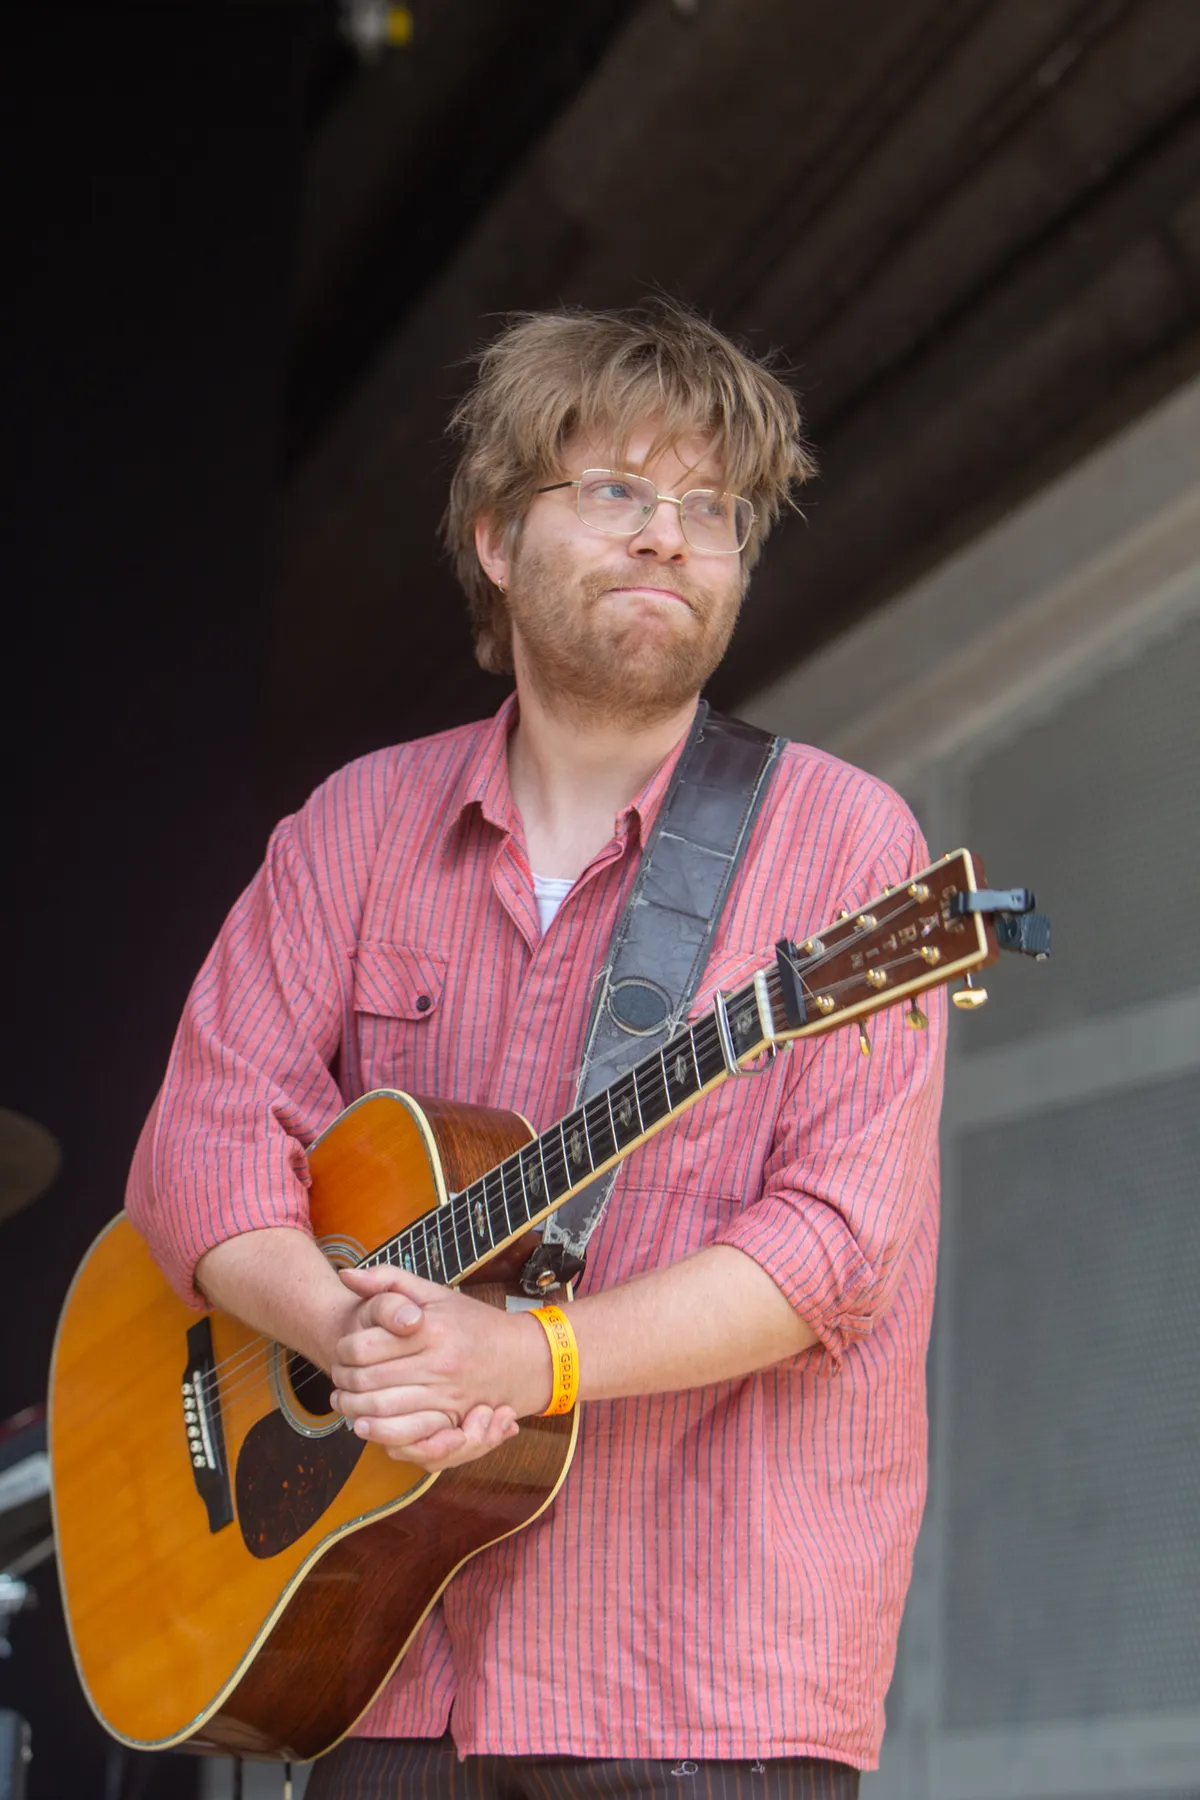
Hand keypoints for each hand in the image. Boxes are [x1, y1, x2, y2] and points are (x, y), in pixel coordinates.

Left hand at [329, 1263, 551, 1471]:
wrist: (522, 1357)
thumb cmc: (473, 1322)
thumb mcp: (434, 1293)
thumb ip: (389, 1280)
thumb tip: (347, 1274)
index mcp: (430, 1329)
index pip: (367, 1346)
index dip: (344, 1350)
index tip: (341, 1350)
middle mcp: (438, 1364)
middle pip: (369, 1381)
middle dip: (343, 1381)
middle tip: (336, 1378)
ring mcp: (446, 1396)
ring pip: (382, 1410)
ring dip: (353, 1408)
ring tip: (343, 1399)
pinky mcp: (451, 1420)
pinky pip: (406, 1434)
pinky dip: (378, 1432)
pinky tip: (365, 1422)